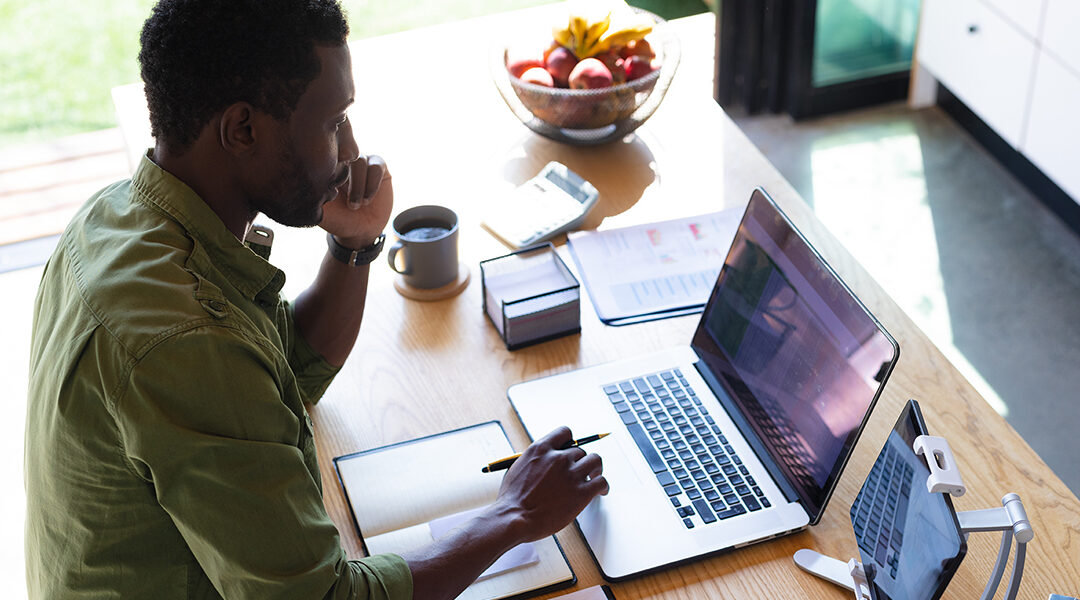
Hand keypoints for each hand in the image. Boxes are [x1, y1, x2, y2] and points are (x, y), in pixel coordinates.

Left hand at [320, 154, 393, 246]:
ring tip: (356, 205)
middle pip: (343, 154)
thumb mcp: (320, 209)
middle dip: (345, 180)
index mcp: (327, 165)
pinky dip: (372, 185)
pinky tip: (367, 199)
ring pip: (360, 161)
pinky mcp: (378, 166)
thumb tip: (302, 181)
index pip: (324, 154)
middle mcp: (344, 160)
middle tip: (348, 204)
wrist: (360, 231)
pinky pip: (376, 167)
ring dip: (358, 186)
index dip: (328, 171)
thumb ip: (312, 195)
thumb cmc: (338, 218)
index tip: (331, 192)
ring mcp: (361, 161)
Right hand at [491, 427, 608, 543]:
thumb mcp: (518, 468)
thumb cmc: (513, 499)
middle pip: (580, 450)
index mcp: (541, 449)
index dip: (571, 441)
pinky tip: (601, 491)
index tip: (572, 448)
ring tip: (595, 476)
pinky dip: (603, 486)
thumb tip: (545, 461)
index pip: (565, 433)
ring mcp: (572, 474)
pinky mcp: (582, 493)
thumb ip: (535, 460)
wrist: (515, 518)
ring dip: (596, 468)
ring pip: (595, 461)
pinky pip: (601, 482)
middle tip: (580, 471)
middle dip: (580, 461)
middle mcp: (559, 458)